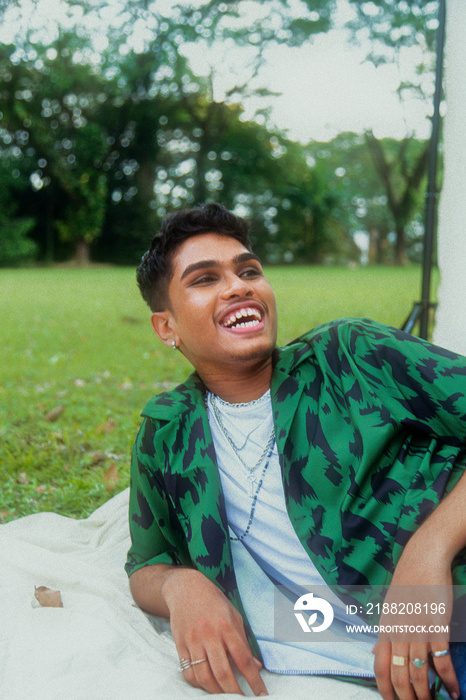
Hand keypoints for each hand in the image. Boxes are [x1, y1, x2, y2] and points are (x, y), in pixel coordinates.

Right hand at [163, 568, 267, 695]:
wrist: (185, 588)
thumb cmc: (214, 601)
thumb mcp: (234, 615)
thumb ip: (244, 642)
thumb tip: (256, 666)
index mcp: (226, 625)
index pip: (242, 658)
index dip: (254, 679)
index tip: (262, 694)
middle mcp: (209, 634)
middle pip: (223, 672)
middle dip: (235, 692)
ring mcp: (193, 641)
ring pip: (204, 677)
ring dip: (217, 692)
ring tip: (226, 696)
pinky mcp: (180, 645)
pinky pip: (188, 673)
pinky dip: (198, 684)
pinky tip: (208, 685)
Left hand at [372, 538, 458, 699]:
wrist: (422, 558)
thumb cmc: (407, 582)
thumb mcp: (389, 607)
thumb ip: (384, 632)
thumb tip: (374, 652)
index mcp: (385, 627)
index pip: (379, 667)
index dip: (385, 690)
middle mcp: (398, 631)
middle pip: (399, 676)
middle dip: (408, 699)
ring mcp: (417, 629)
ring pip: (419, 674)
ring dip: (427, 696)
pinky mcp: (437, 625)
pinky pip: (441, 661)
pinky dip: (448, 680)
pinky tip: (454, 692)